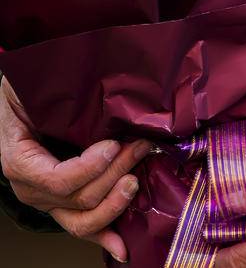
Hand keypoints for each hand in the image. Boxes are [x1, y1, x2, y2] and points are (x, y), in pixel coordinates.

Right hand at [0, 76, 150, 261]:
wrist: (24, 96)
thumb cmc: (28, 87)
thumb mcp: (32, 86)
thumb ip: (55, 95)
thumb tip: (90, 91)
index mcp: (20, 161)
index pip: (56, 181)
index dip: (88, 168)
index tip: (112, 145)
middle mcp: (32, 188)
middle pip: (77, 199)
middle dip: (114, 174)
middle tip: (139, 146)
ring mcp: (48, 199)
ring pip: (81, 219)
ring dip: (115, 202)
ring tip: (135, 179)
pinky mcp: (64, 201)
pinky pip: (82, 225)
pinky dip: (103, 235)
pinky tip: (122, 247)